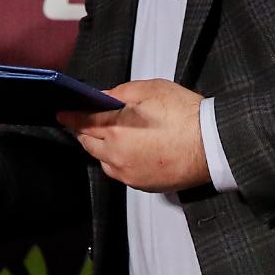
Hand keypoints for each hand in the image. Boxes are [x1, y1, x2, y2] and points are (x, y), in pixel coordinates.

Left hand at [56, 80, 209, 191]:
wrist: (214, 145)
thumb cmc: (184, 113)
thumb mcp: (152, 90)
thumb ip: (121, 92)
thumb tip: (101, 97)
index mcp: (115, 128)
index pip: (82, 122)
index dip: (70, 116)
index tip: (61, 113)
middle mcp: (116, 155)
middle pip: (88, 143)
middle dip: (85, 131)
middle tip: (88, 121)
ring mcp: (128, 174)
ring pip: (102, 160)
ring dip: (101, 147)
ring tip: (111, 135)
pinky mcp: (141, 185)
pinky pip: (119, 172)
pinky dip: (117, 161)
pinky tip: (129, 151)